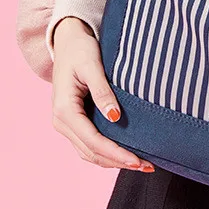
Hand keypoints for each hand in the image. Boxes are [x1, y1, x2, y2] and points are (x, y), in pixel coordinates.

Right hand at [51, 16, 153, 171]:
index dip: (116, 153)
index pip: (93, 140)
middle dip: (118, 162)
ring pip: (89, 153)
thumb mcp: (92, 66)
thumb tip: (114, 118)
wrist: (67, 41)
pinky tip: (125, 152)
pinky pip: (89, 144)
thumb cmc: (80, 50)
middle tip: (147, 166)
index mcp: (64, 110)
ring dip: (113, 161)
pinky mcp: (74, 122)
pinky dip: (107, 152)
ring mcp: (66, 124)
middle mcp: (62, 122)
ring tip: (141, 164)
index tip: (138, 160)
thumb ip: (102, 91)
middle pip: (91, 152)